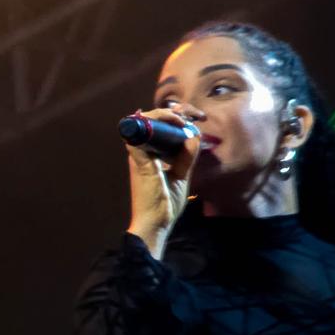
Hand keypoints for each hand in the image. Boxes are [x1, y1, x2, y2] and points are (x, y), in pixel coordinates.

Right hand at [125, 103, 201, 257]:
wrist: (156, 223)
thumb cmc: (165, 204)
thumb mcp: (182, 176)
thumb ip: (186, 157)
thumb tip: (194, 135)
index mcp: (151, 155)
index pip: (159, 129)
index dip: (174, 117)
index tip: (195, 117)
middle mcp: (142, 152)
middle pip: (151, 120)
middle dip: (172, 112)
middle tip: (192, 114)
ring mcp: (138, 155)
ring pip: (144, 121)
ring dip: (163, 114)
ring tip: (182, 117)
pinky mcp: (139, 160)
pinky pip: (140, 134)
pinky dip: (156, 123)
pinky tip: (175, 124)